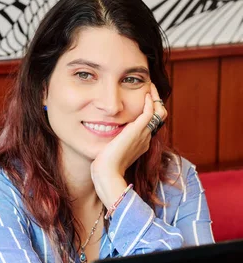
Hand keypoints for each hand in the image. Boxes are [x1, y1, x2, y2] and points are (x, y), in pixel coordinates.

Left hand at [90, 83, 166, 207]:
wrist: (107, 174)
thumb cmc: (104, 167)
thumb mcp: (110, 151)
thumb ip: (112, 142)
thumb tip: (103, 135)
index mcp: (140, 144)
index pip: (150, 124)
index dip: (149, 112)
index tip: (143, 102)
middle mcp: (145, 138)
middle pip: (158, 117)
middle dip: (156, 102)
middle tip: (150, 91)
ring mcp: (143, 134)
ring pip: (159, 113)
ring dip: (156, 98)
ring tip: (151, 88)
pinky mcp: (138, 130)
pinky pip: (151, 111)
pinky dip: (151, 100)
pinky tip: (146, 93)